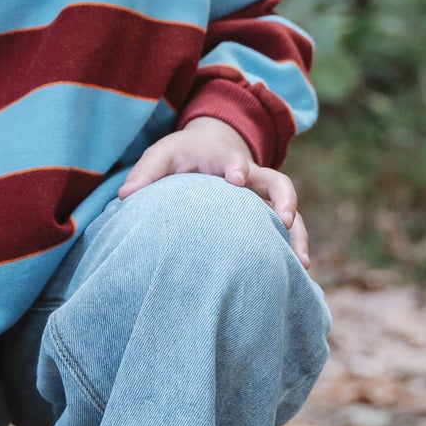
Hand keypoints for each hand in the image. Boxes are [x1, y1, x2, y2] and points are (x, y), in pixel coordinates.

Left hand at [117, 115, 310, 269]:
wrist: (208, 147)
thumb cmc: (181, 154)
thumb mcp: (161, 155)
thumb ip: (145, 174)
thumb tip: (124, 197)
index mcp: (221, 159)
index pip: (232, 160)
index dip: (237, 167)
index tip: (238, 178)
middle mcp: (251, 177)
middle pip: (277, 183)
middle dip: (285, 200)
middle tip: (286, 221)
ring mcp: (262, 196)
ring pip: (289, 211)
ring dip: (298, 235)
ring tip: (301, 265)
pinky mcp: (266, 213)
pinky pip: (286, 230)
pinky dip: (292, 250)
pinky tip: (295, 278)